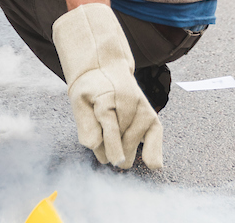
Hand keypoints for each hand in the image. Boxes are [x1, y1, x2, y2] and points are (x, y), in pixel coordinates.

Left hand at [53, 4, 163, 169]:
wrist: (105, 70)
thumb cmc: (90, 91)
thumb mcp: (79, 102)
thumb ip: (85, 124)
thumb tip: (95, 146)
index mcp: (107, 95)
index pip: (111, 125)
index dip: (111, 144)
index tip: (112, 162)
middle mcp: (129, 101)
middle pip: (122, 139)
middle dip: (111, 146)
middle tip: (102, 138)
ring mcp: (142, 108)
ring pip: (132, 143)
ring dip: (122, 148)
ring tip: (112, 138)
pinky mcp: (151, 117)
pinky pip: (155, 137)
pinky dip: (153, 152)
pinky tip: (152, 164)